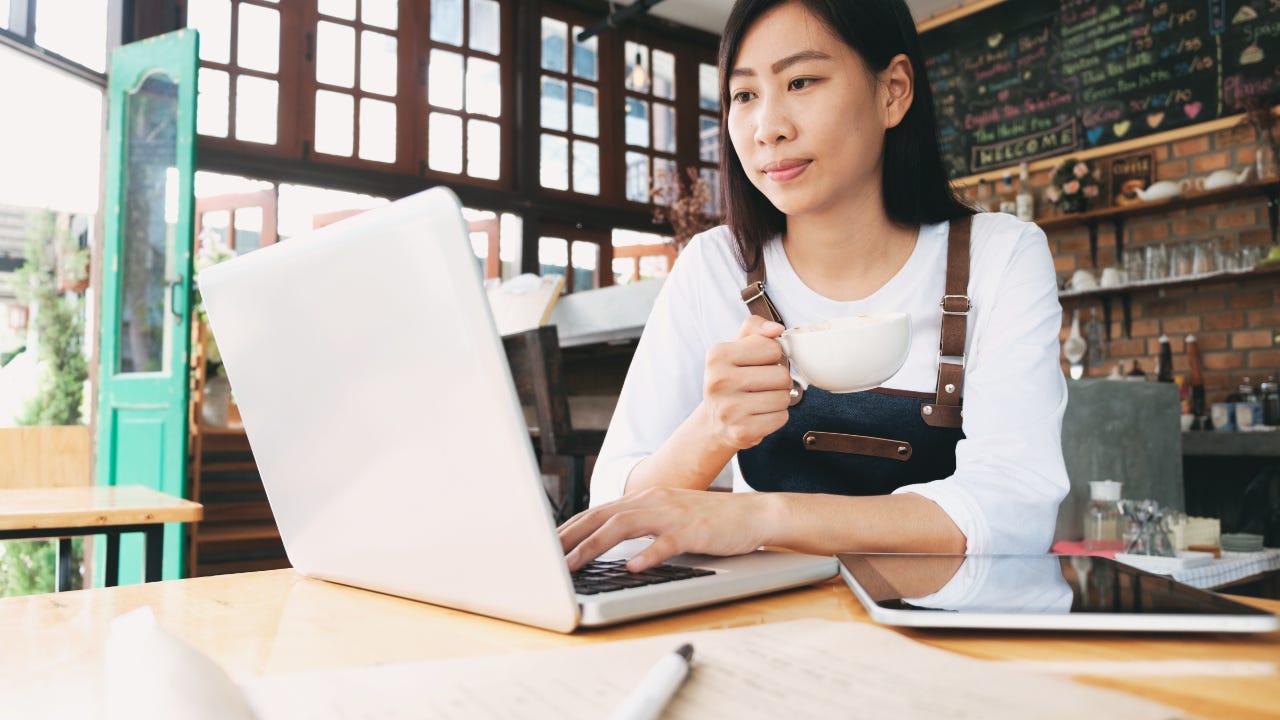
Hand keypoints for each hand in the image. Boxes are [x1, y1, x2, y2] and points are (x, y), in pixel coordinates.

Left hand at [558, 488, 771, 571]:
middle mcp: (653, 501)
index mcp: (644, 499)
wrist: (753, 514)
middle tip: (545, 557)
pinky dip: (647, 554)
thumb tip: (604, 543)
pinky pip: (667, 543)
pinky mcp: (695, 531)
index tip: (545, 546)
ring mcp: (674, 514)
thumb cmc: (708, 522)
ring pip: (625, 527)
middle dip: (570, 537)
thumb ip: (638, 526)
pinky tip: (631, 568)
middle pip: (602, 517)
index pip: (597, 513)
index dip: (568, 528)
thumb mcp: (667, 519)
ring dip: (595, 546)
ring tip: (574, 564)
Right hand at [701, 315, 792, 451]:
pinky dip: (776, 417)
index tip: (758, 364)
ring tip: (760, 400)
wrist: (714, 424)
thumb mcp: (735, 348)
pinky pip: (781, 418)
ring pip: (783, 397)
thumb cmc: (730, 380)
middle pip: (781, 374)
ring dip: (779, 399)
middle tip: (761, 385)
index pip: (772, 348)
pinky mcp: (742, 431)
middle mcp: (719, 382)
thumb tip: (776, 329)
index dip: (772, 356)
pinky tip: (759, 415)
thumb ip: (754, 328)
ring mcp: (729, 409)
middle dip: (778, 380)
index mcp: (717, 355)